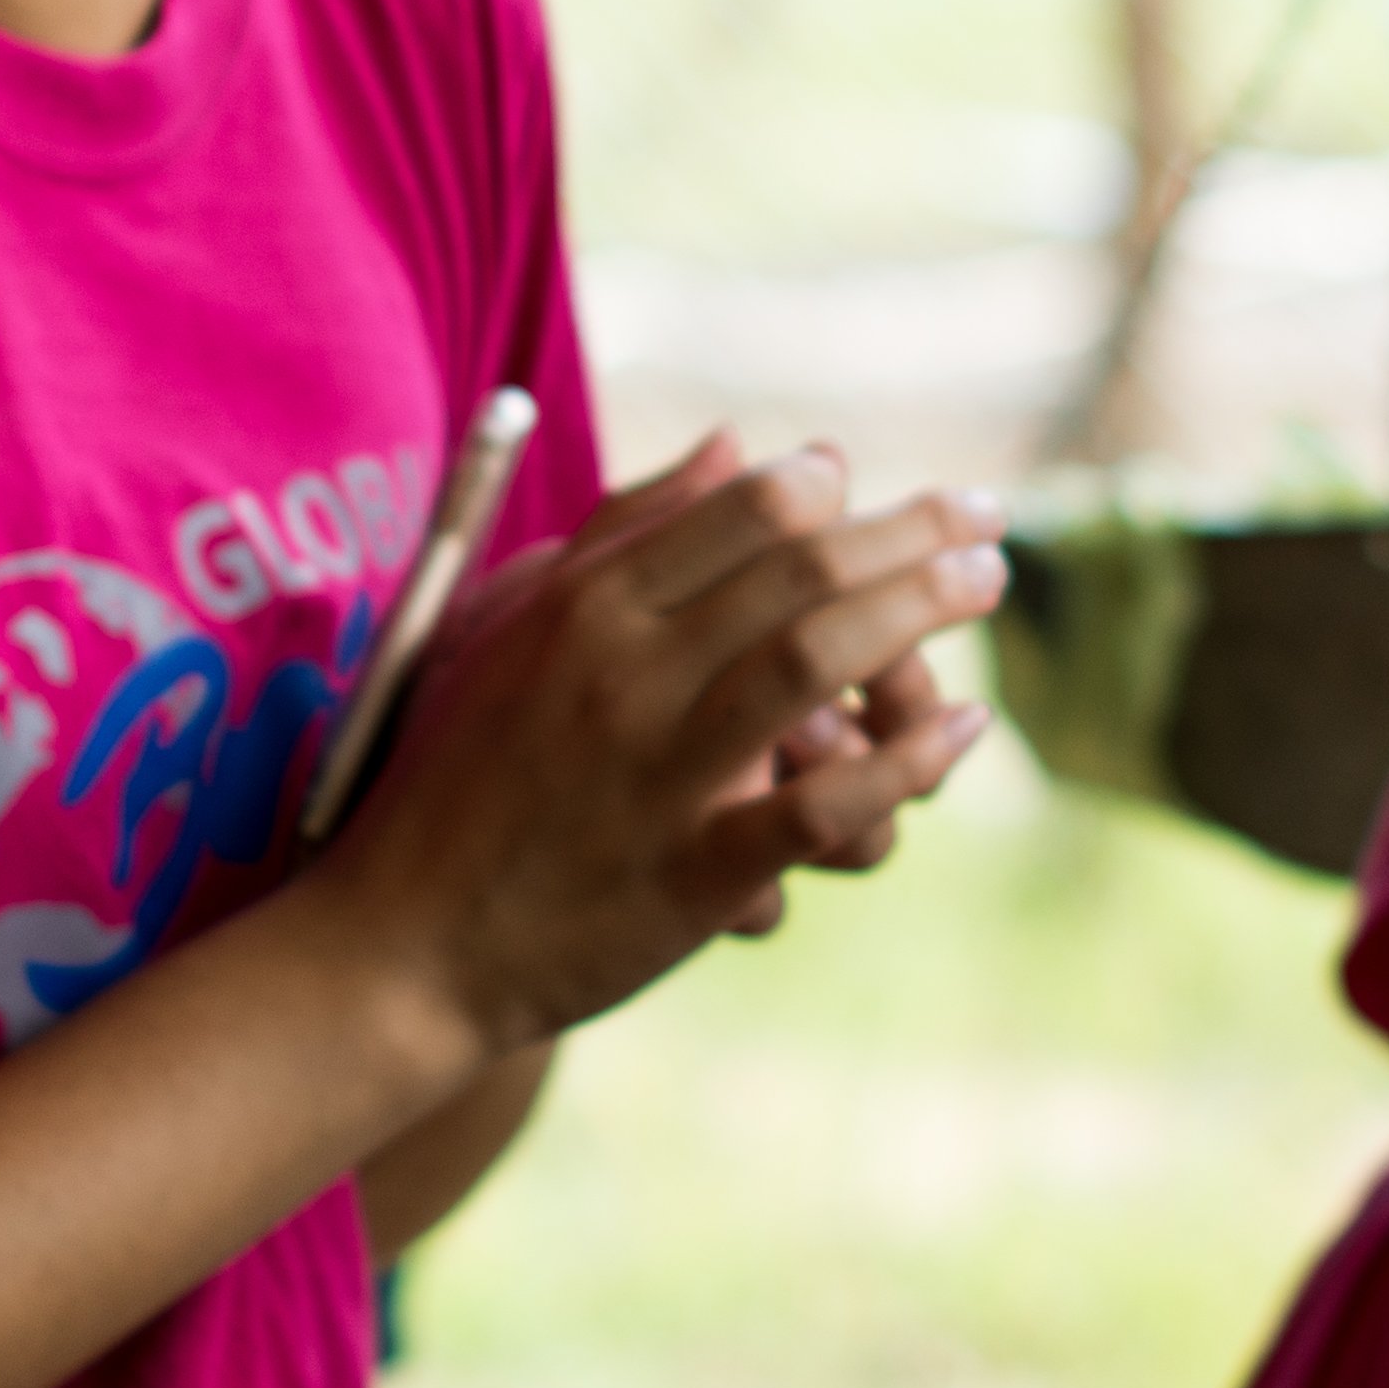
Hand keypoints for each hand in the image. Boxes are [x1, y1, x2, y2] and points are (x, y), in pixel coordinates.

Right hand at [325, 434, 999, 1062]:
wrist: (404, 944)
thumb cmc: (455, 775)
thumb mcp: (508, 627)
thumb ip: (623, 532)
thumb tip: (732, 443)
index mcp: (582, 608)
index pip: (733, 514)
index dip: (819, 486)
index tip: (861, 482)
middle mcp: (625, 676)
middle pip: (796, 573)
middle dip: (908, 532)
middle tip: (984, 516)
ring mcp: (662, 776)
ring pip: (814, 662)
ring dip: (918, 611)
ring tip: (982, 583)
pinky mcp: (694, 877)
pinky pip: (820, 809)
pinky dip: (903, 763)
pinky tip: (961, 728)